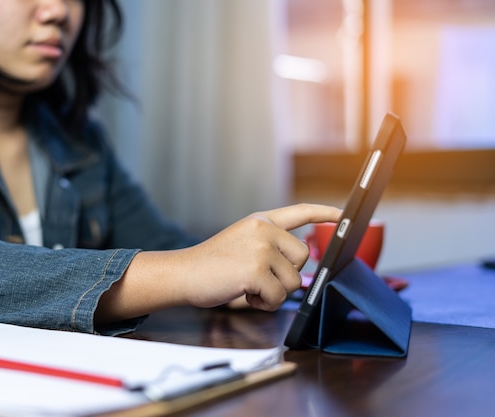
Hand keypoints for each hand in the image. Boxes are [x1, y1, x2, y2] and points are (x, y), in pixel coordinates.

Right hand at [95, 203, 340, 323]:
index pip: (298, 212)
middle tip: (259, 278)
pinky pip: (277, 297)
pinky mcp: (255, 270)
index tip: (341, 214)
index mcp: (260, 222)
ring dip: (273, 292)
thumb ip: (269, 248)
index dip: (322, 213)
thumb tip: (300, 271)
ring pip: (293, 282)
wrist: (183, 273)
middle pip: (303, 259)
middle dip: (287, 276)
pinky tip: (243, 293)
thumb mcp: (242, 244)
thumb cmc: (211, 265)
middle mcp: (263, 230)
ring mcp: (260, 248)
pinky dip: (263, 303)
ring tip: (247, 285)